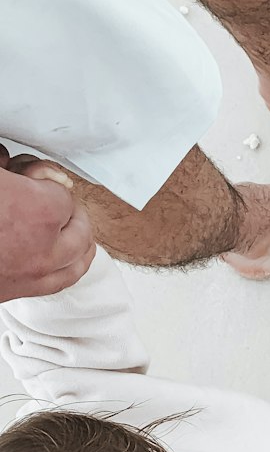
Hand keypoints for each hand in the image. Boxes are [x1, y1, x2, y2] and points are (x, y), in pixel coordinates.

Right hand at [0, 147, 95, 301]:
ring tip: (71, 224)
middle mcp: (43, 247)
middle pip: (78, 224)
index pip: (60, 189)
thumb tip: (4, 160)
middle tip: (50, 194)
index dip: (44, 177)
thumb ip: (3, 169)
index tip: (27, 173)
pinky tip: (67, 255)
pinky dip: (69, 264)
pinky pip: (61, 280)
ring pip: (79, 257)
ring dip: (79, 238)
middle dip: (67, 206)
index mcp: (35, 210)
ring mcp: (36, 274)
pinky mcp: (22, 291)